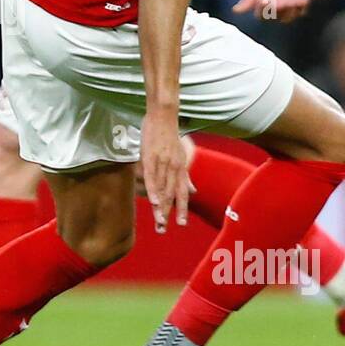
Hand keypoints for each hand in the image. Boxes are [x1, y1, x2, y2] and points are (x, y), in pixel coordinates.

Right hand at [140, 108, 191, 233]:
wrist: (163, 116)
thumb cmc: (170, 135)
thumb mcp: (180, 157)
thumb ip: (186, 176)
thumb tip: (193, 191)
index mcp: (181, 168)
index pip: (182, 193)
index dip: (182, 209)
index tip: (181, 224)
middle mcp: (174, 168)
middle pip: (171, 195)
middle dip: (168, 213)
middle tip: (163, 230)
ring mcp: (162, 163)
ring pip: (162, 189)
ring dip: (160, 207)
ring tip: (158, 222)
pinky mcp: (151, 157)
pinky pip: (152, 177)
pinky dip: (153, 190)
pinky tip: (154, 202)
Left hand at [233, 0, 310, 22]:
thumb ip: (247, 1)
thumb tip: (235, 11)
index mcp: (263, 3)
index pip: (260, 17)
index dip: (260, 8)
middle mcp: (277, 6)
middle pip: (273, 18)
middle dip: (272, 11)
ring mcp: (291, 5)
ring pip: (286, 19)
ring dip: (284, 13)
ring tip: (283, 0)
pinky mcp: (302, 2)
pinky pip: (298, 14)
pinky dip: (296, 10)